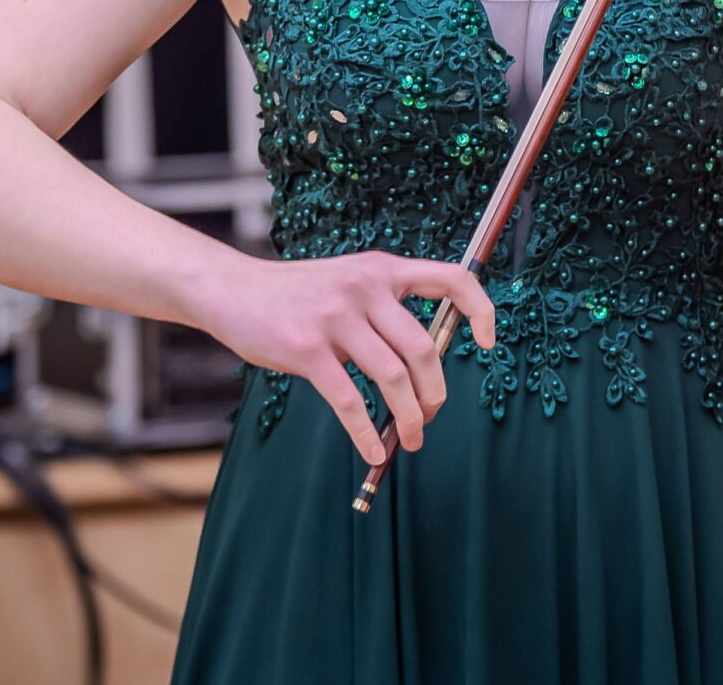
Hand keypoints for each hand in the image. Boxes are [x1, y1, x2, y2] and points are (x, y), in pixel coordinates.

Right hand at [197, 249, 496, 463]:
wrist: (233, 289)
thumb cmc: (297, 295)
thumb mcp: (349, 281)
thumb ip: (385, 307)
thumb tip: (425, 365)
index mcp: (383, 270)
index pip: (452, 278)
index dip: (481, 309)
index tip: (489, 342)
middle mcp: (366, 288)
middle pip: (424, 348)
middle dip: (435, 392)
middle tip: (429, 416)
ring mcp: (336, 317)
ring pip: (394, 377)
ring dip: (408, 418)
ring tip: (409, 439)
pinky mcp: (307, 349)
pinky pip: (350, 401)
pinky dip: (366, 433)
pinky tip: (373, 451)